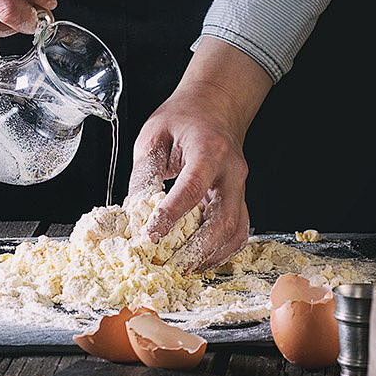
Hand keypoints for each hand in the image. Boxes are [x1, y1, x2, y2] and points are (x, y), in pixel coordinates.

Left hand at [129, 37, 272, 272]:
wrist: (215, 106)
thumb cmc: (182, 119)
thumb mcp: (153, 135)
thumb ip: (145, 172)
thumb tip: (134, 212)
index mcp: (209, 149)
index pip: (192, 187)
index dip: (171, 215)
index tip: (149, 236)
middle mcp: (231, 171)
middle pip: (223, 219)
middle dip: (197, 248)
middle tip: (170, 264)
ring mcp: (240, 187)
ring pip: (236, 231)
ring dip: (210, 256)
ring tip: (183, 268)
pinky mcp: (240, 199)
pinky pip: (238, 232)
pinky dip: (221, 252)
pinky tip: (199, 259)